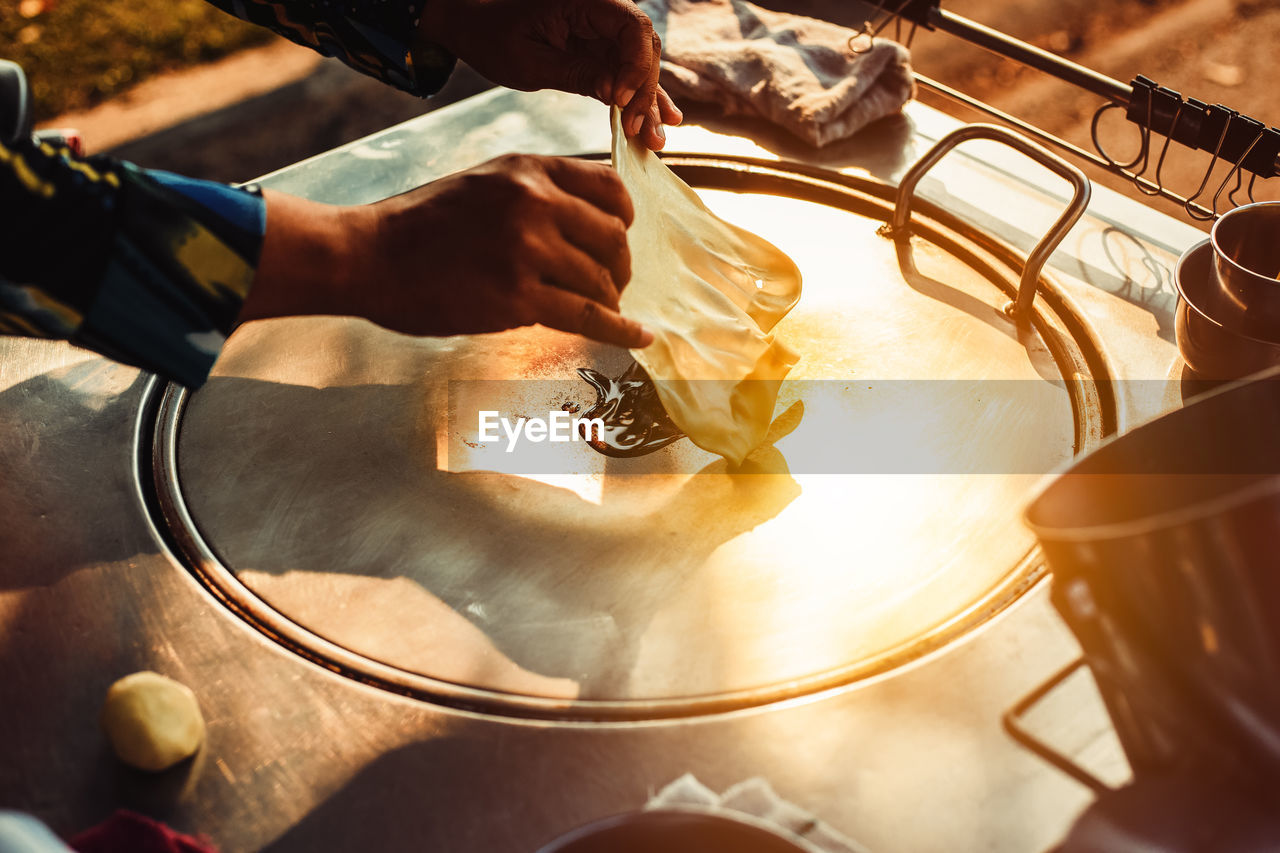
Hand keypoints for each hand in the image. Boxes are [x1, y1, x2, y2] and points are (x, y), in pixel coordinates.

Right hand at [241, 155, 652, 348]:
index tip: (618, 241)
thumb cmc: (420, 226)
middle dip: (619, 268)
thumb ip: (534, 193)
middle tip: (610, 286)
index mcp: (528, 170)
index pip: (612, 190)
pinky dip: (620, 330)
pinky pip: (589, 316)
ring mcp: (527, 249)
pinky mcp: (518, 297)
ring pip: (602, 280)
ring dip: (608, 301)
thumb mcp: (483, 183)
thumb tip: (588, 221)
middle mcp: (534, 202)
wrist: (366, 255)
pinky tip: (637, 338)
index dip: (625, 221)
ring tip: (599, 311)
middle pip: (614, 238)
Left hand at [417, 0, 681, 149]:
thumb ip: (576, 75)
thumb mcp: (530, 62)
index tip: (621, 101)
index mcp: (586, 1)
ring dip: (648, 103)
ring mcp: (602, 32)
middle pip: (643, 50)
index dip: (636, 66)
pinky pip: (626, 72)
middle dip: (645, 94)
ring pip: (639, 66)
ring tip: (657, 139)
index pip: (633, 28)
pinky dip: (639, 98)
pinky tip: (663, 120)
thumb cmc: (492, 34)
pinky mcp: (598, 50)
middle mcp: (602, 11)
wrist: (472, 22)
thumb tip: (617, 96)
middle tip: (641, 133)